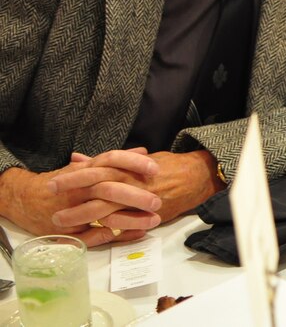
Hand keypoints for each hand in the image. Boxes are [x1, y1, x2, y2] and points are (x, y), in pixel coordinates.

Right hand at [0, 150, 161, 245]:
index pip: (111, 160)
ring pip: (104, 215)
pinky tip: (135, 234)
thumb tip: (142, 152)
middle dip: (135, 196)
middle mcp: (80, 188)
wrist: (27, 199)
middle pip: (110, 189)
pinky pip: (95, 235)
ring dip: (130, 219)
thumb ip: (115, 161)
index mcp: (86, 171)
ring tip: (153, 221)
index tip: (155, 168)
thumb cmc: (64, 182)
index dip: (133, 163)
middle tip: (158, 200)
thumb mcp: (88, 167)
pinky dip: (116, 236)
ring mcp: (74, 210)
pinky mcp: (70, 230)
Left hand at [52, 149, 224, 226]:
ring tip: (60, 222)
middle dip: (72, 194)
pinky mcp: (148, 214)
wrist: (198, 176)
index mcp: (129, 166)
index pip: (97, 169)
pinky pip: (124, 223)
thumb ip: (108, 161)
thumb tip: (80, 158)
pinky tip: (89, 234)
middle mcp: (132, 181)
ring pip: (106, 208)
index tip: (54, 180)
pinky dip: (106, 229)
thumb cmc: (169, 165)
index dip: (75, 176)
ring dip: (81, 215)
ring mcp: (139, 198)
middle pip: (96, 187)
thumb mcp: (138, 159)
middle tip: (51, 201)